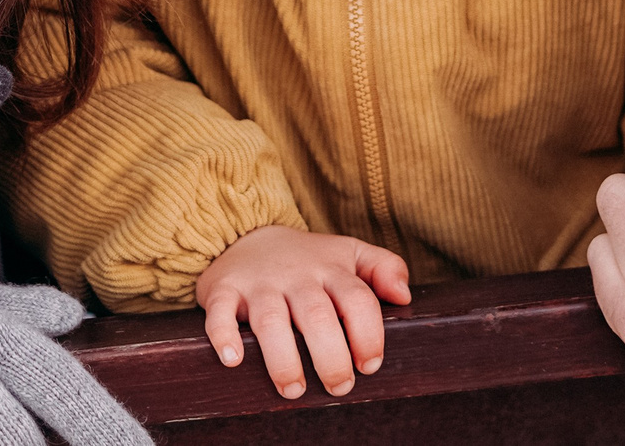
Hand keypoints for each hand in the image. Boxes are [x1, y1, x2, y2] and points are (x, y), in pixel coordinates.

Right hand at [193, 225, 411, 399]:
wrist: (246, 234)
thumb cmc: (306, 259)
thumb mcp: (349, 253)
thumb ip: (384, 267)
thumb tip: (404, 296)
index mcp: (331, 270)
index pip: (357, 300)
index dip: (368, 334)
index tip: (369, 365)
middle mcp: (296, 276)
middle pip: (317, 317)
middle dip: (331, 357)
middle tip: (338, 386)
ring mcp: (259, 284)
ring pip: (271, 321)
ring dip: (283, 360)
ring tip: (294, 390)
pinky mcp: (224, 289)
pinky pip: (219, 313)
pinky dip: (223, 336)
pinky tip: (233, 360)